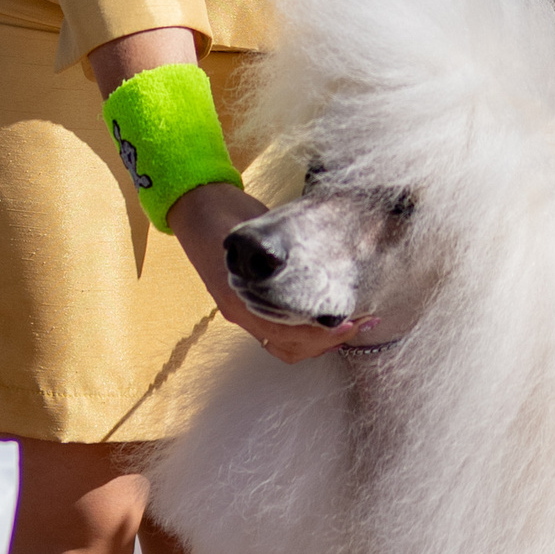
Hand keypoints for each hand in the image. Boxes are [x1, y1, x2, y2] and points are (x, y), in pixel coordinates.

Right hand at [171, 181, 363, 362]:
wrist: (195, 206)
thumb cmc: (223, 211)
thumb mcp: (253, 226)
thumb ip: (279, 250)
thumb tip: (321, 260)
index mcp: (239, 297)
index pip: (285, 334)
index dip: (320, 334)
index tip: (349, 322)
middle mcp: (240, 311)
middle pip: (289, 347)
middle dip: (326, 341)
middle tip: (359, 323)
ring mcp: (242, 311)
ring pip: (284, 346)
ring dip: (317, 343)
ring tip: (346, 327)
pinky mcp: (247, 307)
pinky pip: (276, 335)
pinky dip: (302, 337)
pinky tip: (323, 323)